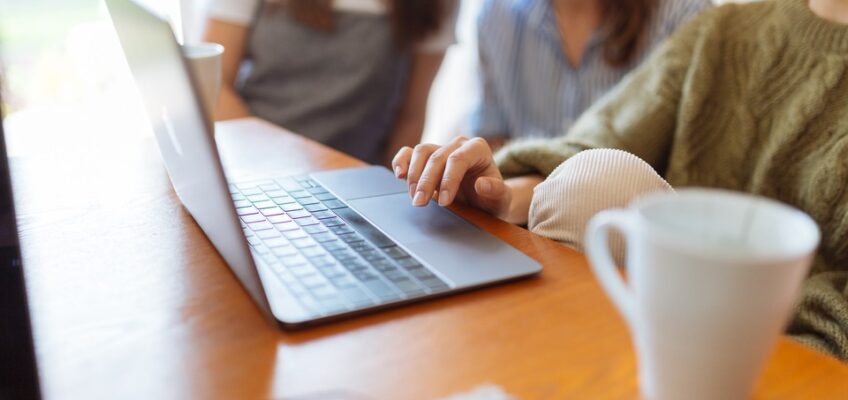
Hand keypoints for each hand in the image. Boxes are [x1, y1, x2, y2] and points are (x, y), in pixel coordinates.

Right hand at [391, 136, 512, 217]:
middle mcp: (458, 144)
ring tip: (414, 197)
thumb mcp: (501, 200)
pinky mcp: (427, 157)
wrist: (484, 201)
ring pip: (421, 151)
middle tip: (420, 204)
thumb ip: (497, 191)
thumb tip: (482, 184)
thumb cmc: (492, 199)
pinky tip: (400, 175)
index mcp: (478, 149)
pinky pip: (409, 153)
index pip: (458, 159)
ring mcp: (441, 148)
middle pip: (437, 157)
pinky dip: (401, 162)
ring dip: (414, 175)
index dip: (448, 180)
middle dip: (427, 181)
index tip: (444, 202)